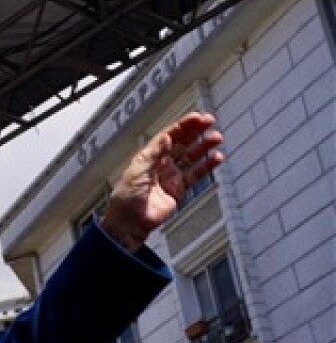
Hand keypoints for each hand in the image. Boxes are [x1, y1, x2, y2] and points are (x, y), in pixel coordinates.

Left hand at [99, 111, 224, 250]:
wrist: (130, 224)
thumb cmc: (126, 199)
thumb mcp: (138, 172)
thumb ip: (154, 154)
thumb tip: (166, 136)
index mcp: (148, 157)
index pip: (168, 136)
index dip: (183, 126)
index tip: (197, 118)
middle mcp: (160, 165)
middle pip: (181, 143)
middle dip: (195, 131)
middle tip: (210, 121)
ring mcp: (170, 177)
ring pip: (190, 157)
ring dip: (203, 146)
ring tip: (216, 138)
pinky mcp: (178, 190)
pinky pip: (195, 175)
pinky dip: (206, 166)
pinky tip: (216, 158)